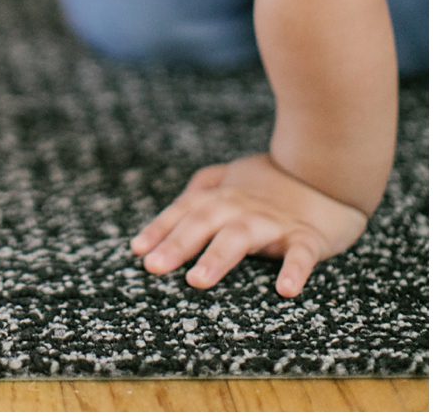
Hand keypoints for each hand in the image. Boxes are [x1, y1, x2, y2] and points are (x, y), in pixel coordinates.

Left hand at [131, 153, 370, 296]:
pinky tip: (286, 290)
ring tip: (198, 280)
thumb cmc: (272, 183)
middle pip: (203, 223)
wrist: (327, 173)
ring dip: (218, 257)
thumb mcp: (230, 178)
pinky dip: (294, 270)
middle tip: (154, 267)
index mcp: (221, 196)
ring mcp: (273, 222)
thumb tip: (166, 217)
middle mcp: (241, 206)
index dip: (159, 229)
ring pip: (241, 237)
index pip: (183, 212)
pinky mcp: (307, 237)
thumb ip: (199, 192)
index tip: (137, 250)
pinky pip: (301, 254)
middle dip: (176, 244)